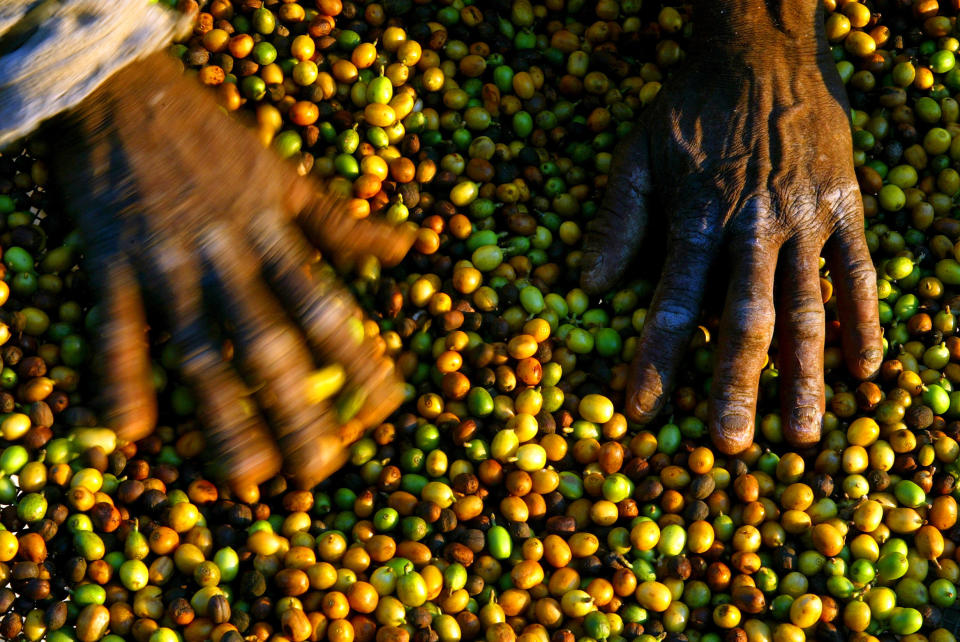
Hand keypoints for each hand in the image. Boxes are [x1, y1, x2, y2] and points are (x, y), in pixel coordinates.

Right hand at [47, 51, 414, 489]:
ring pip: (198, 348)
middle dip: (296, 407)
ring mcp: (168, 263)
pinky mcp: (113, 264)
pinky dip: (119, 375)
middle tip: (320, 468)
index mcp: (274, 234)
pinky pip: (117, 327)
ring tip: (247, 474)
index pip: (325, 305)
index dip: (357, 356)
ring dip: (222, 414)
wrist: (125, 93)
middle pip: (267, 341)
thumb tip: (410, 245)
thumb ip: (343, 222)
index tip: (386, 404)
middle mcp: (227, 255)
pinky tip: (132, 429)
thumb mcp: (288, 174)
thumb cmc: (216, 140)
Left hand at [580, 4, 881, 453]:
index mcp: (697, 217)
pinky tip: (867, 370)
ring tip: (804, 436)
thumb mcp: (637, 153)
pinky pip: (860, 272)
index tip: (643, 412)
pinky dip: (866, 321)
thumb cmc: (690, 108)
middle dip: (736, 387)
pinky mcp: (846, 207)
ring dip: (807, 375)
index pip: (673, 303)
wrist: (763, 50)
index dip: (657, 359)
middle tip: (730, 447)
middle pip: (746, 320)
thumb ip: (616, 221)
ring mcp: (807, 219)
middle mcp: (754, 227)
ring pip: (809, 308)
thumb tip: (586, 288)